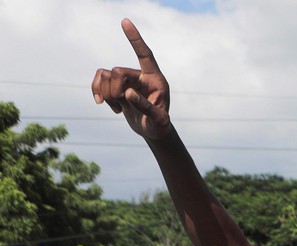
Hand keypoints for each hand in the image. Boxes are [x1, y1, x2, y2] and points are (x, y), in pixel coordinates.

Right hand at [91, 19, 172, 139]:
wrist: (152, 130)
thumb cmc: (160, 125)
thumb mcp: (158, 120)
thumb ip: (146, 107)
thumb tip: (128, 93)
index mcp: (155, 79)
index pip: (145, 54)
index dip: (135, 39)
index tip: (125, 22)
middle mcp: (140, 76)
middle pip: (117, 72)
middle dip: (114, 91)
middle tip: (121, 105)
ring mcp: (127, 80)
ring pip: (104, 75)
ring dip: (105, 93)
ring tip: (117, 108)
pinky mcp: (115, 86)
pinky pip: (98, 80)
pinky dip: (97, 92)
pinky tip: (104, 104)